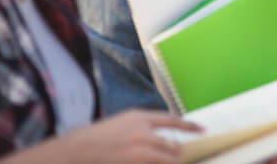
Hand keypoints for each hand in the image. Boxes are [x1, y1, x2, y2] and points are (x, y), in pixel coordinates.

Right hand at [51, 109, 202, 163]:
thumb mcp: (120, 123)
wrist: (74, 152)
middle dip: (174, 153)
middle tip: (174, 155)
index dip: (189, 126)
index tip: (202, 130)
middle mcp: (144, 134)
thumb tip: (160, 137)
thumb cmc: (94, 138)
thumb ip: (141, 127)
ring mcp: (140, 153)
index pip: (173, 120)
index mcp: (139, 118)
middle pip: (173, 146)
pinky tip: (146, 163)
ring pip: (168, 160)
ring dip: (168, 162)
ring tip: (165, 160)